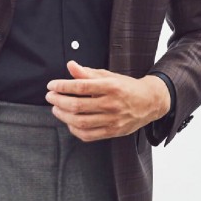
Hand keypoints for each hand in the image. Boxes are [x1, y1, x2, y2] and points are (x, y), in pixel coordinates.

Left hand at [45, 61, 170, 141]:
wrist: (150, 102)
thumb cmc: (126, 87)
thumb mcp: (109, 75)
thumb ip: (88, 73)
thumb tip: (70, 65)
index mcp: (111, 86)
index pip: (81, 86)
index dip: (62, 86)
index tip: (52, 85)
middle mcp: (112, 104)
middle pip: (78, 105)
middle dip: (58, 101)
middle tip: (50, 97)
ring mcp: (113, 120)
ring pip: (80, 122)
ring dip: (63, 115)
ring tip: (56, 109)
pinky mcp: (113, 132)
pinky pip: (88, 135)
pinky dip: (74, 129)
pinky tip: (69, 122)